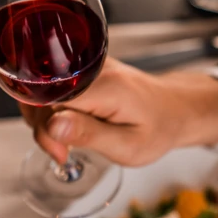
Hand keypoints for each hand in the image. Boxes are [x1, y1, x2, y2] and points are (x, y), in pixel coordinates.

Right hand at [20, 58, 217, 166]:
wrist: (176, 108)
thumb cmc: (158, 128)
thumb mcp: (128, 145)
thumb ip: (88, 134)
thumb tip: (51, 125)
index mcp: (105, 86)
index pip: (51, 98)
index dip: (45, 128)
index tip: (60, 152)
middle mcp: (93, 68)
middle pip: (42, 91)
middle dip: (41, 126)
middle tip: (62, 152)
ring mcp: (87, 65)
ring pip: (43, 88)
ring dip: (43, 118)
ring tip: (64, 142)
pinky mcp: (84, 68)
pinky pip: (54, 86)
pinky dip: (52, 108)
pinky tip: (65, 126)